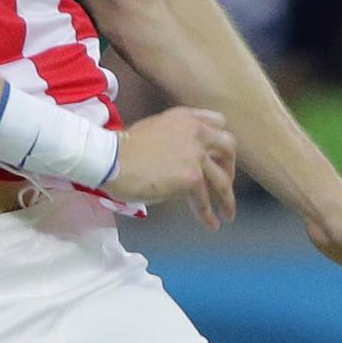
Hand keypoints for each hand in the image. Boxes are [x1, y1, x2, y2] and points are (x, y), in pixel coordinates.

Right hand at [106, 107, 236, 229]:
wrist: (112, 159)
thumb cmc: (123, 148)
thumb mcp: (155, 130)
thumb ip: (176, 137)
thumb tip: (184, 159)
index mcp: (185, 117)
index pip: (217, 122)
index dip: (220, 141)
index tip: (219, 157)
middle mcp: (196, 131)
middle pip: (228, 148)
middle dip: (229, 168)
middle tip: (224, 185)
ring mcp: (196, 154)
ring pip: (222, 179)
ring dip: (227, 200)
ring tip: (227, 215)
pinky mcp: (192, 177)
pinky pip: (205, 200)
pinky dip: (208, 214)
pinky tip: (210, 224)